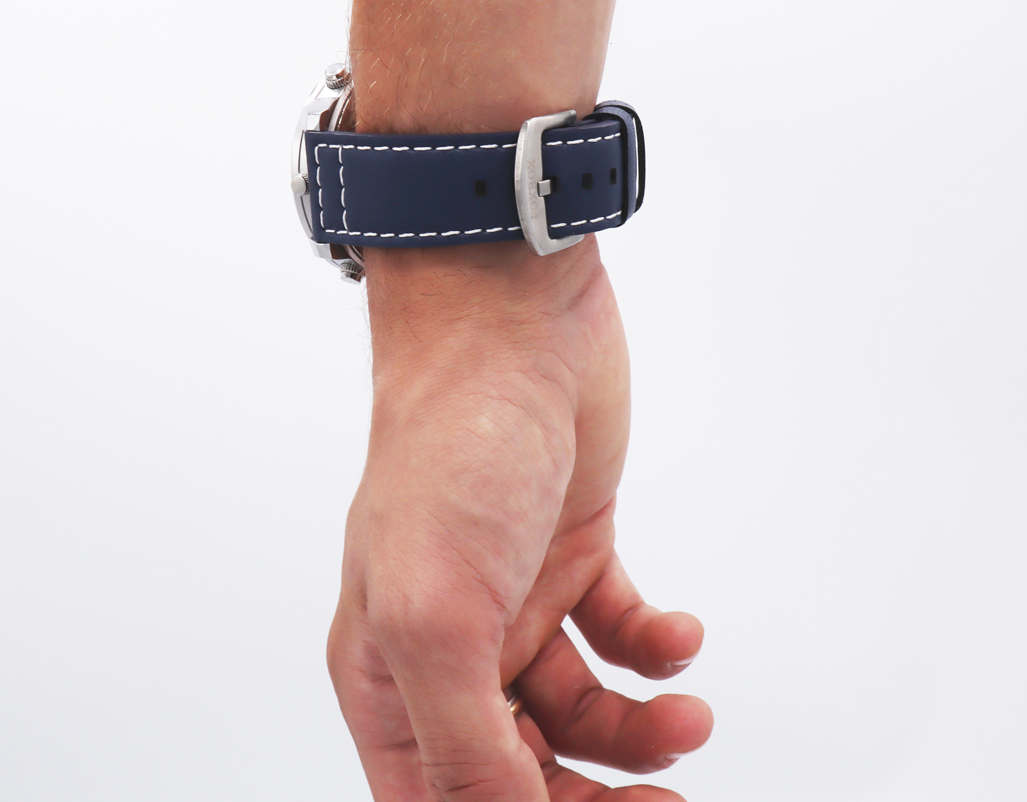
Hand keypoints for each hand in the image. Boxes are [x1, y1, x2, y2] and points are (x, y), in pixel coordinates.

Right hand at [327, 237, 712, 800]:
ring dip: (641, 728)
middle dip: (592, 799)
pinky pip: (618, 632)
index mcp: (390, 668)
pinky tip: (675, 636)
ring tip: (686, 714)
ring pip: (581, 710)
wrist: (511, 323)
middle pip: (521, 770)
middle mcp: (451, 639)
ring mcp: (515, 594)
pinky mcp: (572, 551)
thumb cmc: (452, 443)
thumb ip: (460, 739)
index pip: (440, 801)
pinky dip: (656, 646)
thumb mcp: (436, 611)